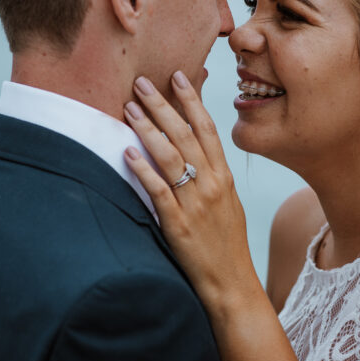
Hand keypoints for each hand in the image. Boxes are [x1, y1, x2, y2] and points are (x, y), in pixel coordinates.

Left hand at [123, 71, 260, 311]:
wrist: (232, 284)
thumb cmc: (227, 244)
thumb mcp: (228, 202)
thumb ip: (212, 175)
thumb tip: (197, 151)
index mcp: (224, 176)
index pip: (206, 128)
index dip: (191, 100)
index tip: (177, 76)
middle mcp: (212, 184)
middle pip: (185, 134)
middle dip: (162, 105)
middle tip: (141, 82)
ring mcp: (196, 203)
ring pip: (170, 156)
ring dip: (147, 128)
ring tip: (128, 107)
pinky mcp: (179, 224)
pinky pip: (158, 191)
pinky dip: (142, 170)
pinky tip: (127, 152)